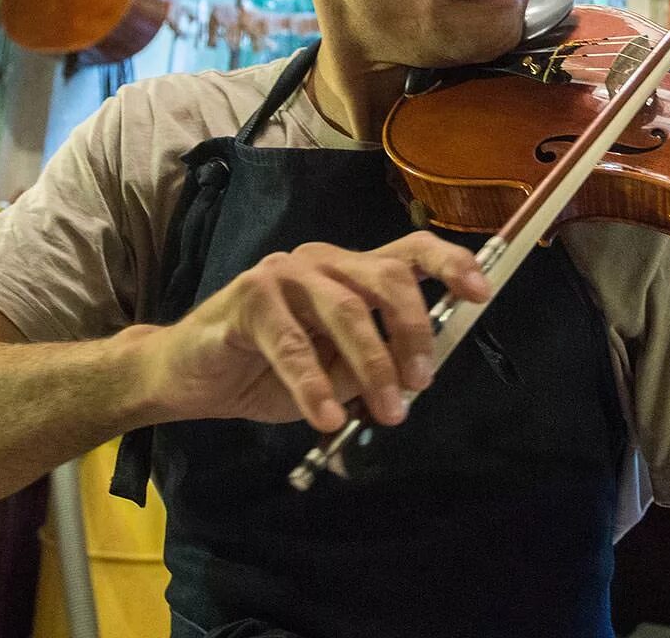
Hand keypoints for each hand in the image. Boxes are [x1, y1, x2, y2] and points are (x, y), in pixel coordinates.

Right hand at [134, 230, 491, 431]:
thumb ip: (372, 364)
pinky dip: (314, 385)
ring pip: (346, 309)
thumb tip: (414, 378)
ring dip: (373, 366)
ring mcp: (284, 274)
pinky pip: (292, 343)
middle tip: (420, 384)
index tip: (481, 294)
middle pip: (386, 278)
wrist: (189, 375)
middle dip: (413, 332)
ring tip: (386, 413)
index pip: (409, 252)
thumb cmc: (267, 370)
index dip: (450, 266)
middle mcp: (322, 261)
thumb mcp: (334, 372)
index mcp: (350, 270)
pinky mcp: (248, 298)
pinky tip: (327, 417)